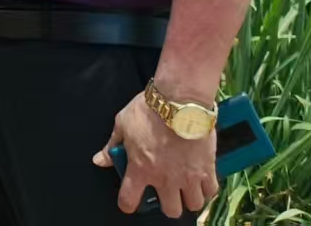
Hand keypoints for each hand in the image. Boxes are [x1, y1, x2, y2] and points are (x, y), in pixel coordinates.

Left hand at [95, 89, 217, 217]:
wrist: (180, 99)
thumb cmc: (149, 110)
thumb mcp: (123, 124)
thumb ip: (112, 146)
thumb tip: (99, 160)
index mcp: (140, 169)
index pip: (129, 201)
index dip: (127, 203)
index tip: (130, 200)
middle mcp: (165, 179)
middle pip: (171, 211)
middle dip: (169, 204)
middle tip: (167, 191)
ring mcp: (188, 176)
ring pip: (193, 205)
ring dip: (189, 197)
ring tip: (186, 186)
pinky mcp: (207, 169)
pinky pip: (211, 191)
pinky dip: (207, 188)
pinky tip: (202, 179)